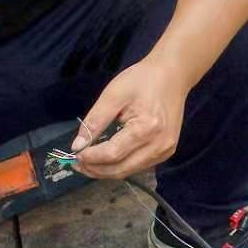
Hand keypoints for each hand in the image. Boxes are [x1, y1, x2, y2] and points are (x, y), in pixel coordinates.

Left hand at [72, 55, 191, 179]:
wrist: (172, 75)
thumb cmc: (142, 80)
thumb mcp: (113, 95)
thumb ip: (95, 121)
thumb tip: (77, 146)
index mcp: (147, 128)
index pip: (112, 154)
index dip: (91, 158)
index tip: (75, 155)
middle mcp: (159, 145)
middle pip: (120, 169)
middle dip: (95, 170)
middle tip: (76, 164)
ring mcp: (164, 151)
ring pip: (128, 171)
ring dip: (105, 171)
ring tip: (87, 163)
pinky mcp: (165, 152)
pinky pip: (136, 166)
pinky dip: (118, 166)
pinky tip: (105, 159)